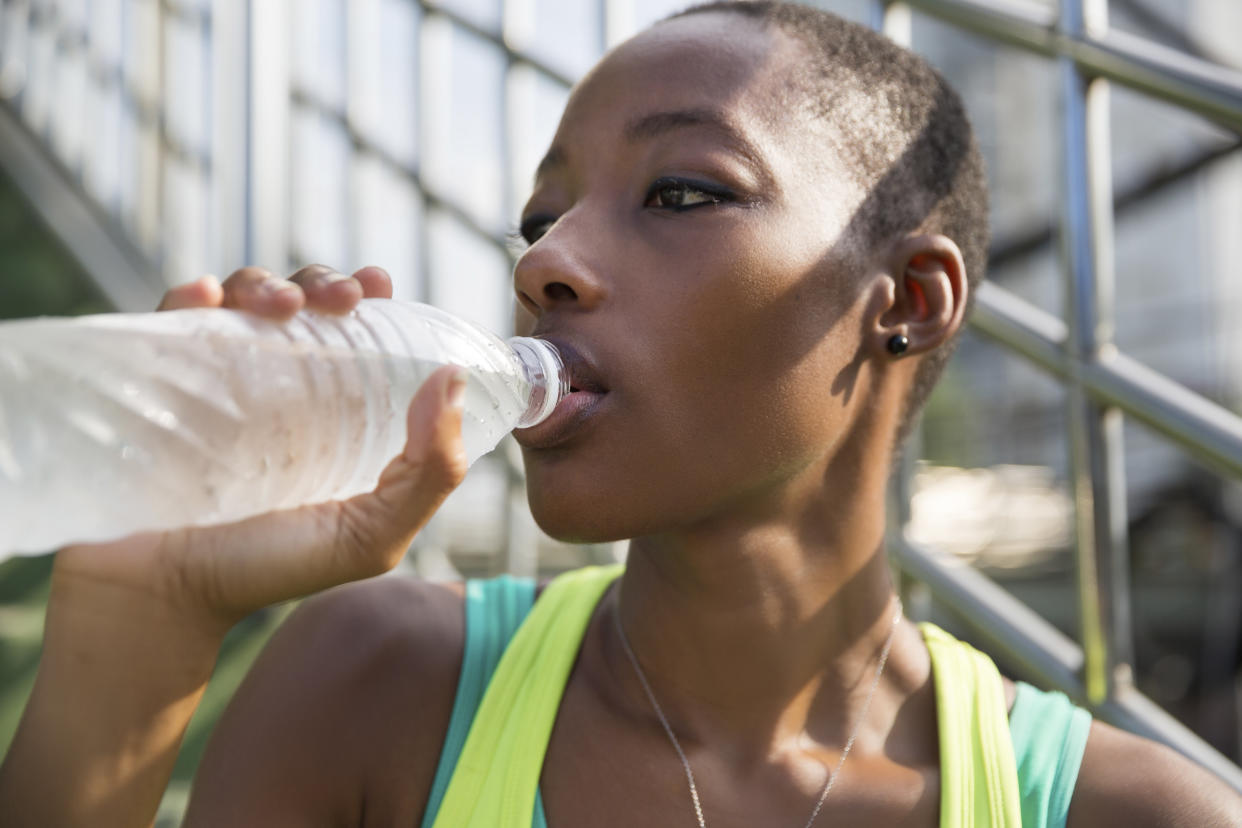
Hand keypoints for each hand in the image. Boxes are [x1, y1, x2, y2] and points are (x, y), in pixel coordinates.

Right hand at [56, 264, 468, 632]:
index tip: (381, 285)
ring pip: (243, 298)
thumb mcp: (373, 534)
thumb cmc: (269, 570)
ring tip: (283, 307)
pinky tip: (208, 299)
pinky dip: (191, 296)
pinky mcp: (157, 379)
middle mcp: (276, 385)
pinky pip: (173, 318)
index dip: (371, 299)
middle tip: (344, 299)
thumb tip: (454, 380)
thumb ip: (430, 470)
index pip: (356, 334)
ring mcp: (215, 378)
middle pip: (304, 303)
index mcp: (332, 411)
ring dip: (267, 284)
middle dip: (326, 284)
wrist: (165, 599)